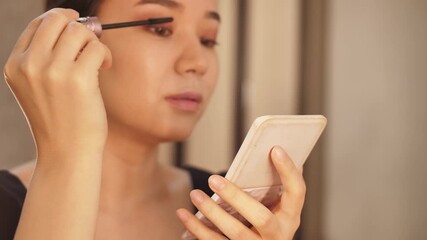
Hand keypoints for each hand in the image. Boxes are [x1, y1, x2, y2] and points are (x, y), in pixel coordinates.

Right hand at [3, 8, 111, 160]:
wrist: (66, 154)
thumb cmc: (59, 121)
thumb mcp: (38, 88)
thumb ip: (47, 58)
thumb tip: (77, 24)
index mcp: (15, 65)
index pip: (37, 24)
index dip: (61, 21)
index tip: (77, 29)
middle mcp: (30, 65)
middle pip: (57, 20)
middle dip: (78, 26)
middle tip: (90, 42)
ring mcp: (53, 71)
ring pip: (79, 31)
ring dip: (94, 41)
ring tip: (98, 60)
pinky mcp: (78, 79)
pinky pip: (96, 47)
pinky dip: (105, 54)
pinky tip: (105, 67)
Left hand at [177, 146, 305, 239]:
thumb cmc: (264, 221)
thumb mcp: (274, 207)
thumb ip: (272, 185)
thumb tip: (270, 150)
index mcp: (290, 217)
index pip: (297, 192)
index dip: (289, 170)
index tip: (275, 148)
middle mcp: (278, 235)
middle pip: (261, 217)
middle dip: (236, 197)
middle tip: (213, 178)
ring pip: (235, 233)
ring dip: (212, 213)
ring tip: (195, 194)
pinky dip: (197, 230)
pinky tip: (183, 214)